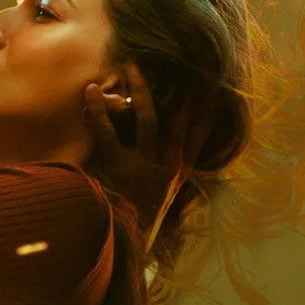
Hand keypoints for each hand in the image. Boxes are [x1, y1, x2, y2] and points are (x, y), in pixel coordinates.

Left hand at [83, 63, 212, 231]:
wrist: (125, 242)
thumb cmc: (141, 215)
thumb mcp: (164, 194)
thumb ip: (171, 172)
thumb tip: (179, 154)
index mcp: (181, 169)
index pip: (201, 132)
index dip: (207, 106)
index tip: (214, 82)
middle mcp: (169, 165)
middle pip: (180, 120)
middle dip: (181, 89)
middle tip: (177, 61)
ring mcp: (145, 166)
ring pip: (148, 120)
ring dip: (139, 91)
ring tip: (131, 66)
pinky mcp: (119, 168)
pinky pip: (108, 134)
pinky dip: (97, 112)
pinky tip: (90, 93)